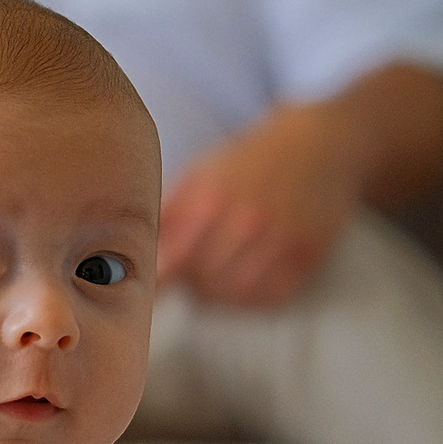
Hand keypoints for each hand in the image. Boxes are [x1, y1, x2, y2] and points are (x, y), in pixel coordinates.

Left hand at [159, 105, 358, 309]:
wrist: (316, 145)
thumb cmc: (247, 162)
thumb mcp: (199, 175)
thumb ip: (165, 216)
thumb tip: (126, 253)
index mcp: (209, 200)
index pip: (168, 264)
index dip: (154, 283)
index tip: (140, 293)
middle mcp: (246, 222)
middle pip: (198, 283)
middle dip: (188, 279)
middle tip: (191, 265)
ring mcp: (280, 242)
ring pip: (231, 295)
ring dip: (217, 291)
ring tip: (216, 269)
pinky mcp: (307, 257)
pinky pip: (267, 298)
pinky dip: (249, 296)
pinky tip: (244, 275)